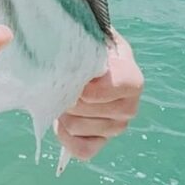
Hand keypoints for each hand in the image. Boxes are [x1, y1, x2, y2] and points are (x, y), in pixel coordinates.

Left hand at [56, 29, 142, 160]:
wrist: (85, 59)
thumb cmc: (85, 45)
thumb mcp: (88, 34)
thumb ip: (79, 37)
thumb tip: (54, 40)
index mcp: (130, 76)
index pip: (124, 85)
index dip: (93, 85)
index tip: (75, 77)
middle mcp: (129, 105)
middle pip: (88, 109)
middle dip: (66, 95)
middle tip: (60, 83)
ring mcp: (117, 127)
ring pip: (78, 127)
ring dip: (61, 112)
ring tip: (61, 96)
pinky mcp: (102, 141)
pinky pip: (82, 150)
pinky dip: (65, 136)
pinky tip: (61, 120)